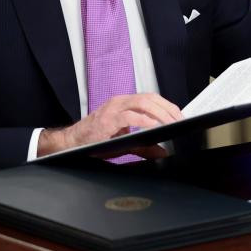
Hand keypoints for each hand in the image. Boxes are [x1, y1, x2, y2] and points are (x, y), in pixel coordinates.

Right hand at [37, 93, 182, 156]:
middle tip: (180, 121)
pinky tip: (153, 127)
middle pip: (151, 98)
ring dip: (160, 113)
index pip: (152, 98)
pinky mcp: (106, 120)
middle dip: (168, 109)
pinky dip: (144, 121)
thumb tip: (162, 152)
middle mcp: (120, 102)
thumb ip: (144, 146)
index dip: (168, 105)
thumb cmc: (95, 140)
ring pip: (143, 103)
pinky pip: (129, 116)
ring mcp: (113, 109)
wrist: (70, 143)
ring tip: (171, 123)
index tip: (180, 116)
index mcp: (125, 103)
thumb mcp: (124, 143)